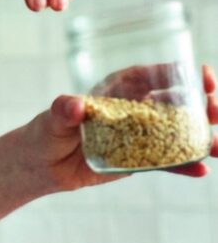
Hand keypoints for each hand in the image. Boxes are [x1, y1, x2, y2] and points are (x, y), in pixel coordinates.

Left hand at [22, 65, 217, 190]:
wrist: (41, 164)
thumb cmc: (47, 130)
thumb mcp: (55, 116)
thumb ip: (65, 109)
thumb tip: (75, 105)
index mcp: (119, 89)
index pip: (155, 75)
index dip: (180, 72)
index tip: (200, 73)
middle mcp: (135, 109)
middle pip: (177, 101)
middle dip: (202, 102)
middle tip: (216, 107)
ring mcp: (140, 135)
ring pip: (178, 131)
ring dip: (201, 135)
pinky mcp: (138, 160)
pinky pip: (165, 161)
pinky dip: (183, 165)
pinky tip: (201, 170)